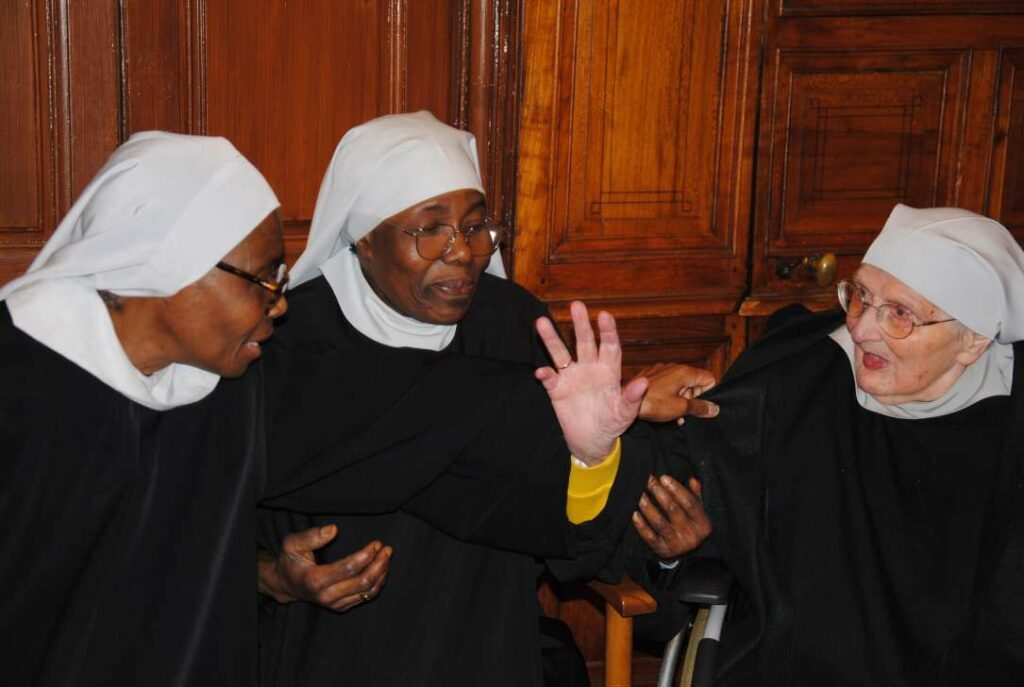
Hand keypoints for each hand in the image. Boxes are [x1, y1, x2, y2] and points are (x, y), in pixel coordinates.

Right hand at [257, 524, 391, 611]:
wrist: (286, 584)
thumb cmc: (290, 561)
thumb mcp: (292, 544)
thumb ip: (311, 536)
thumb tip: (333, 529)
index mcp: (315, 580)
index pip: (348, 569)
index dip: (366, 556)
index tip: (376, 544)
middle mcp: (327, 596)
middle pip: (362, 582)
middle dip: (379, 564)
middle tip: (387, 549)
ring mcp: (335, 604)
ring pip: (367, 592)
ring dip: (381, 573)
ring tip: (386, 556)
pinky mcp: (341, 607)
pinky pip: (365, 597)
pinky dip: (377, 583)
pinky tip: (381, 569)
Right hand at [535, 301, 647, 463]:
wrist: (593, 441)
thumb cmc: (613, 423)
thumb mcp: (625, 414)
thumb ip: (632, 399)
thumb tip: (643, 382)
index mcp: (609, 371)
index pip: (609, 347)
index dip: (608, 331)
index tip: (605, 316)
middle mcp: (589, 368)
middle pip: (584, 342)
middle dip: (580, 324)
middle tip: (576, 305)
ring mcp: (572, 377)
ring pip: (560, 354)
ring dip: (552, 339)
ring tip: (541, 322)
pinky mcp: (557, 390)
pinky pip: (550, 379)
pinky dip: (545, 375)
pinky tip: (541, 372)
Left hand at [632, 475, 711, 560]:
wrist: (688, 554)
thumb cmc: (692, 526)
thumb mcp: (699, 512)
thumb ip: (697, 495)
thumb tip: (692, 480)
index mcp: (703, 524)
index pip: (690, 504)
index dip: (676, 489)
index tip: (663, 478)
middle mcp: (691, 536)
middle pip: (673, 511)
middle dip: (659, 493)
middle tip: (649, 481)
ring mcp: (676, 544)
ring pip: (659, 523)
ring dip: (648, 507)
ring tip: (639, 494)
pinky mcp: (662, 550)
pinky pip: (649, 536)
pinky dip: (641, 525)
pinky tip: (634, 513)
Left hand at [634, 363, 718, 422]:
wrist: (623, 401)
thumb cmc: (652, 403)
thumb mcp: (680, 408)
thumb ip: (699, 407)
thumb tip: (714, 408)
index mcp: (685, 372)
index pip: (709, 379)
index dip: (707, 395)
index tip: (696, 405)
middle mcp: (674, 367)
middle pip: (695, 382)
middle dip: (692, 398)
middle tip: (681, 410)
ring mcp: (663, 370)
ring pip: (682, 385)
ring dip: (680, 399)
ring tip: (671, 412)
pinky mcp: (653, 376)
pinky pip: (669, 385)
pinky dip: (670, 396)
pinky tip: (662, 407)